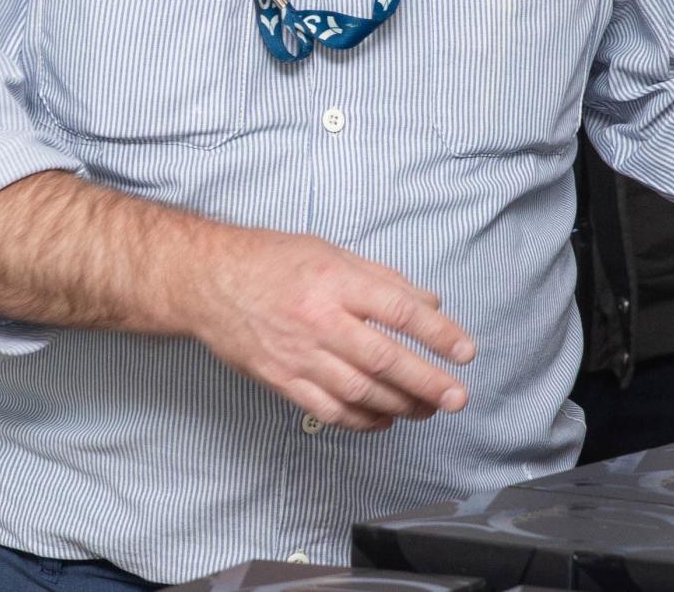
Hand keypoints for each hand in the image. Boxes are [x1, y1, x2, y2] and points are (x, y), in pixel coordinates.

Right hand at [183, 228, 476, 432]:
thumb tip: (429, 305)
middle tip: (457, 398)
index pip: (399, 311)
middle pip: (383, 359)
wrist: (208, 283)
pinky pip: (328, 409)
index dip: (438, 333)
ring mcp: (298, 355)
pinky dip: (361, 421)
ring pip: (358, 391)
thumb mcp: (332, 253)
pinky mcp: (281, 380)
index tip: (466, 351)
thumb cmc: (273, 261)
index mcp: (336, 282)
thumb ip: (384, 280)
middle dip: (426, 382)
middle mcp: (319, 321)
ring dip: (399, 405)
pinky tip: (384, 420)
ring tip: (427, 409)